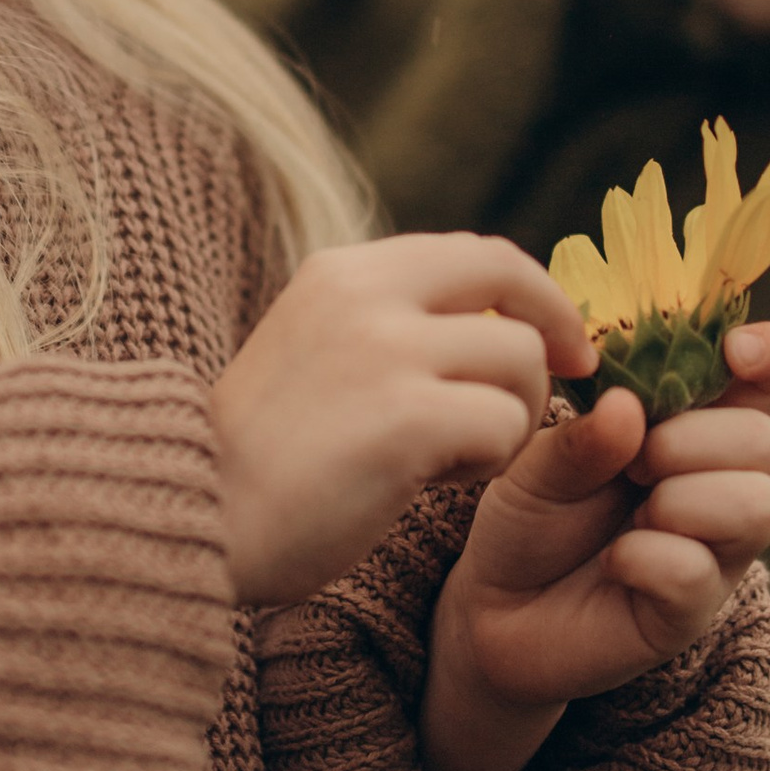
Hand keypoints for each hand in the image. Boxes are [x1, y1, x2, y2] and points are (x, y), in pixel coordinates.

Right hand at [211, 235, 595, 612]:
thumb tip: (489, 317)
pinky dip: (488, 462)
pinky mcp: (408, 417)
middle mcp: (366, 293)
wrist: (196, 518)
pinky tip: (434, 483)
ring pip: (520, 361)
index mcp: (343, 272)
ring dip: (510, 419)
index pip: (475, 252)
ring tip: (455, 460)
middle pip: (512, 281)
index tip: (558, 337)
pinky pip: (506, 425)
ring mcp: (387, 350)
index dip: (533, 292)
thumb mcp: (315, 351)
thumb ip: (385, 323)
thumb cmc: (259, 459)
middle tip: (573, 376)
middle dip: (556, 331)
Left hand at [419, 323, 769, 770]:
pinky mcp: (690, 610)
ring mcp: (715, 550)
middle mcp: (721, 483)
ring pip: (757, 505)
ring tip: (634, 507)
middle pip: (764, 439)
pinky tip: (616, 560)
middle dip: (694, 438)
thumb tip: (628, 407)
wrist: (496, 609)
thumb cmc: (531, 517)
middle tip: (633, 460)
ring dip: (685, 496)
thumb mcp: (538, 461)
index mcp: (695, 425)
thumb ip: (582, 436)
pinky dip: (649, 556)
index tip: (735, 350)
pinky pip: (698, 570)